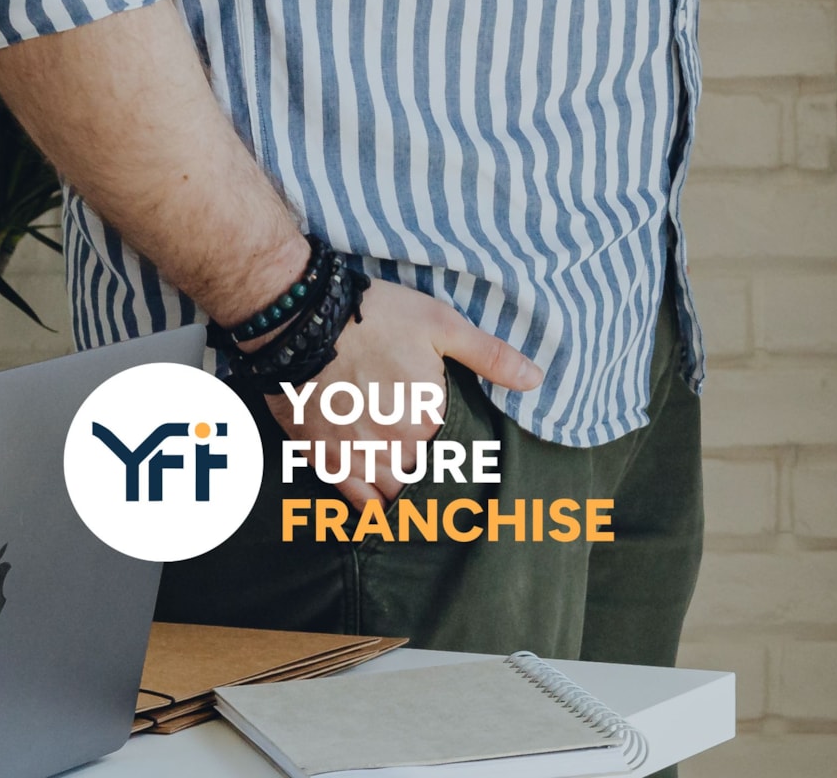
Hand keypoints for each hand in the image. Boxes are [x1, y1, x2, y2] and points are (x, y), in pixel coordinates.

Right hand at [260, 279, 542, 503]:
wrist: (301, 322)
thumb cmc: (376, 317)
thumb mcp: (442, 325)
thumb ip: (490, 357)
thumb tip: (535, 380)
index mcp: (428, 417)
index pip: (461, 454)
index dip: (472, 459)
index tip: (487, 471)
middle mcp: (394, 444)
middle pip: (428, 476)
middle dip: (444, 481)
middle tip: (464, 497)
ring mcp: (356, 454)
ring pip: (393, 491)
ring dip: (411, 497)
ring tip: (431, 511)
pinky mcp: (322, 455)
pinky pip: (352, 496)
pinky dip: (371, 510)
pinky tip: (385, 518)